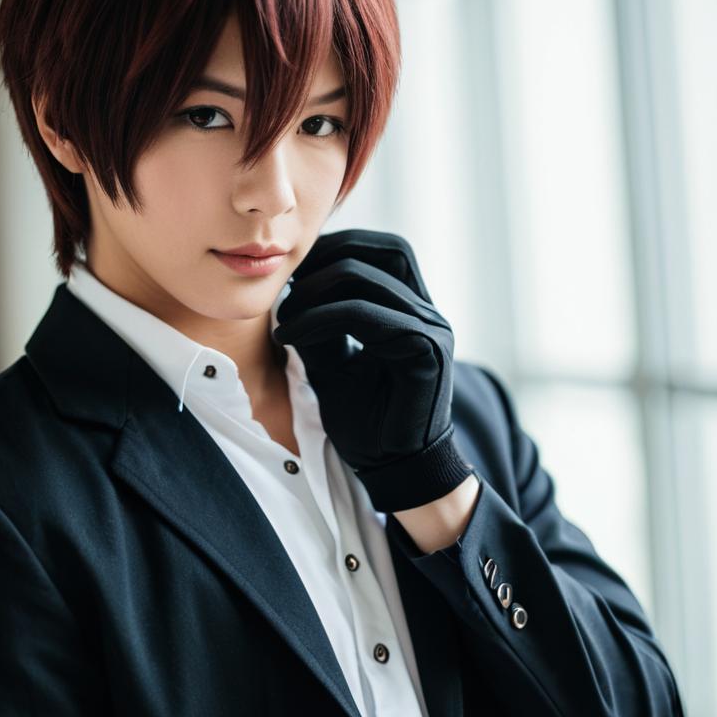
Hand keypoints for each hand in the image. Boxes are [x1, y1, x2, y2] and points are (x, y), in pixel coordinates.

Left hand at [272, 229, 472, 511]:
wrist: (392, 469)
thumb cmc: (366, 421)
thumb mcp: (332, 362)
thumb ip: (322, 323)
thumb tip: (292, 289)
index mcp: (413, 312)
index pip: (385, 251)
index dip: (340, 247)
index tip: (294, 272)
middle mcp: (428, 314)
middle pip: (388, 250)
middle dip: (331, 255)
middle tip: (288, 284)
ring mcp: (431, 331)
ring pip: (370, 279)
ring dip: (317, 289)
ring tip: (285, 312)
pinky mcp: (425, 352)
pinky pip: (367, 316)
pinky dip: (321, 318)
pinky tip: (290, 334)